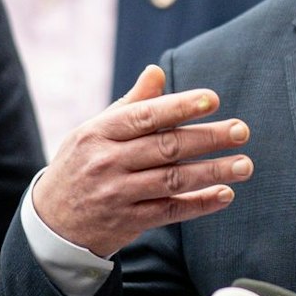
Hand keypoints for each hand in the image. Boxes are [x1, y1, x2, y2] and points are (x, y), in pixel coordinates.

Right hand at [34, 65, 252, 255]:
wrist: (50, 224)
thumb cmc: (80, 166)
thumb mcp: (93, 131)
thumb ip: (130, 104)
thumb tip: (156, 71)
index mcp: (98, 133)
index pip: (144, 116)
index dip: (180, 106)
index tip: (213, 99)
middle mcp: (107, 163)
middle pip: (165, 147)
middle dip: (208, 138)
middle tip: (241, 131)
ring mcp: (117, 195)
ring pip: (173, 180)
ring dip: (213, 172)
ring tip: (244, 165)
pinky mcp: (128, 222)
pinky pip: (170, 211)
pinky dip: (200, 203)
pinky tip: (225, 194)